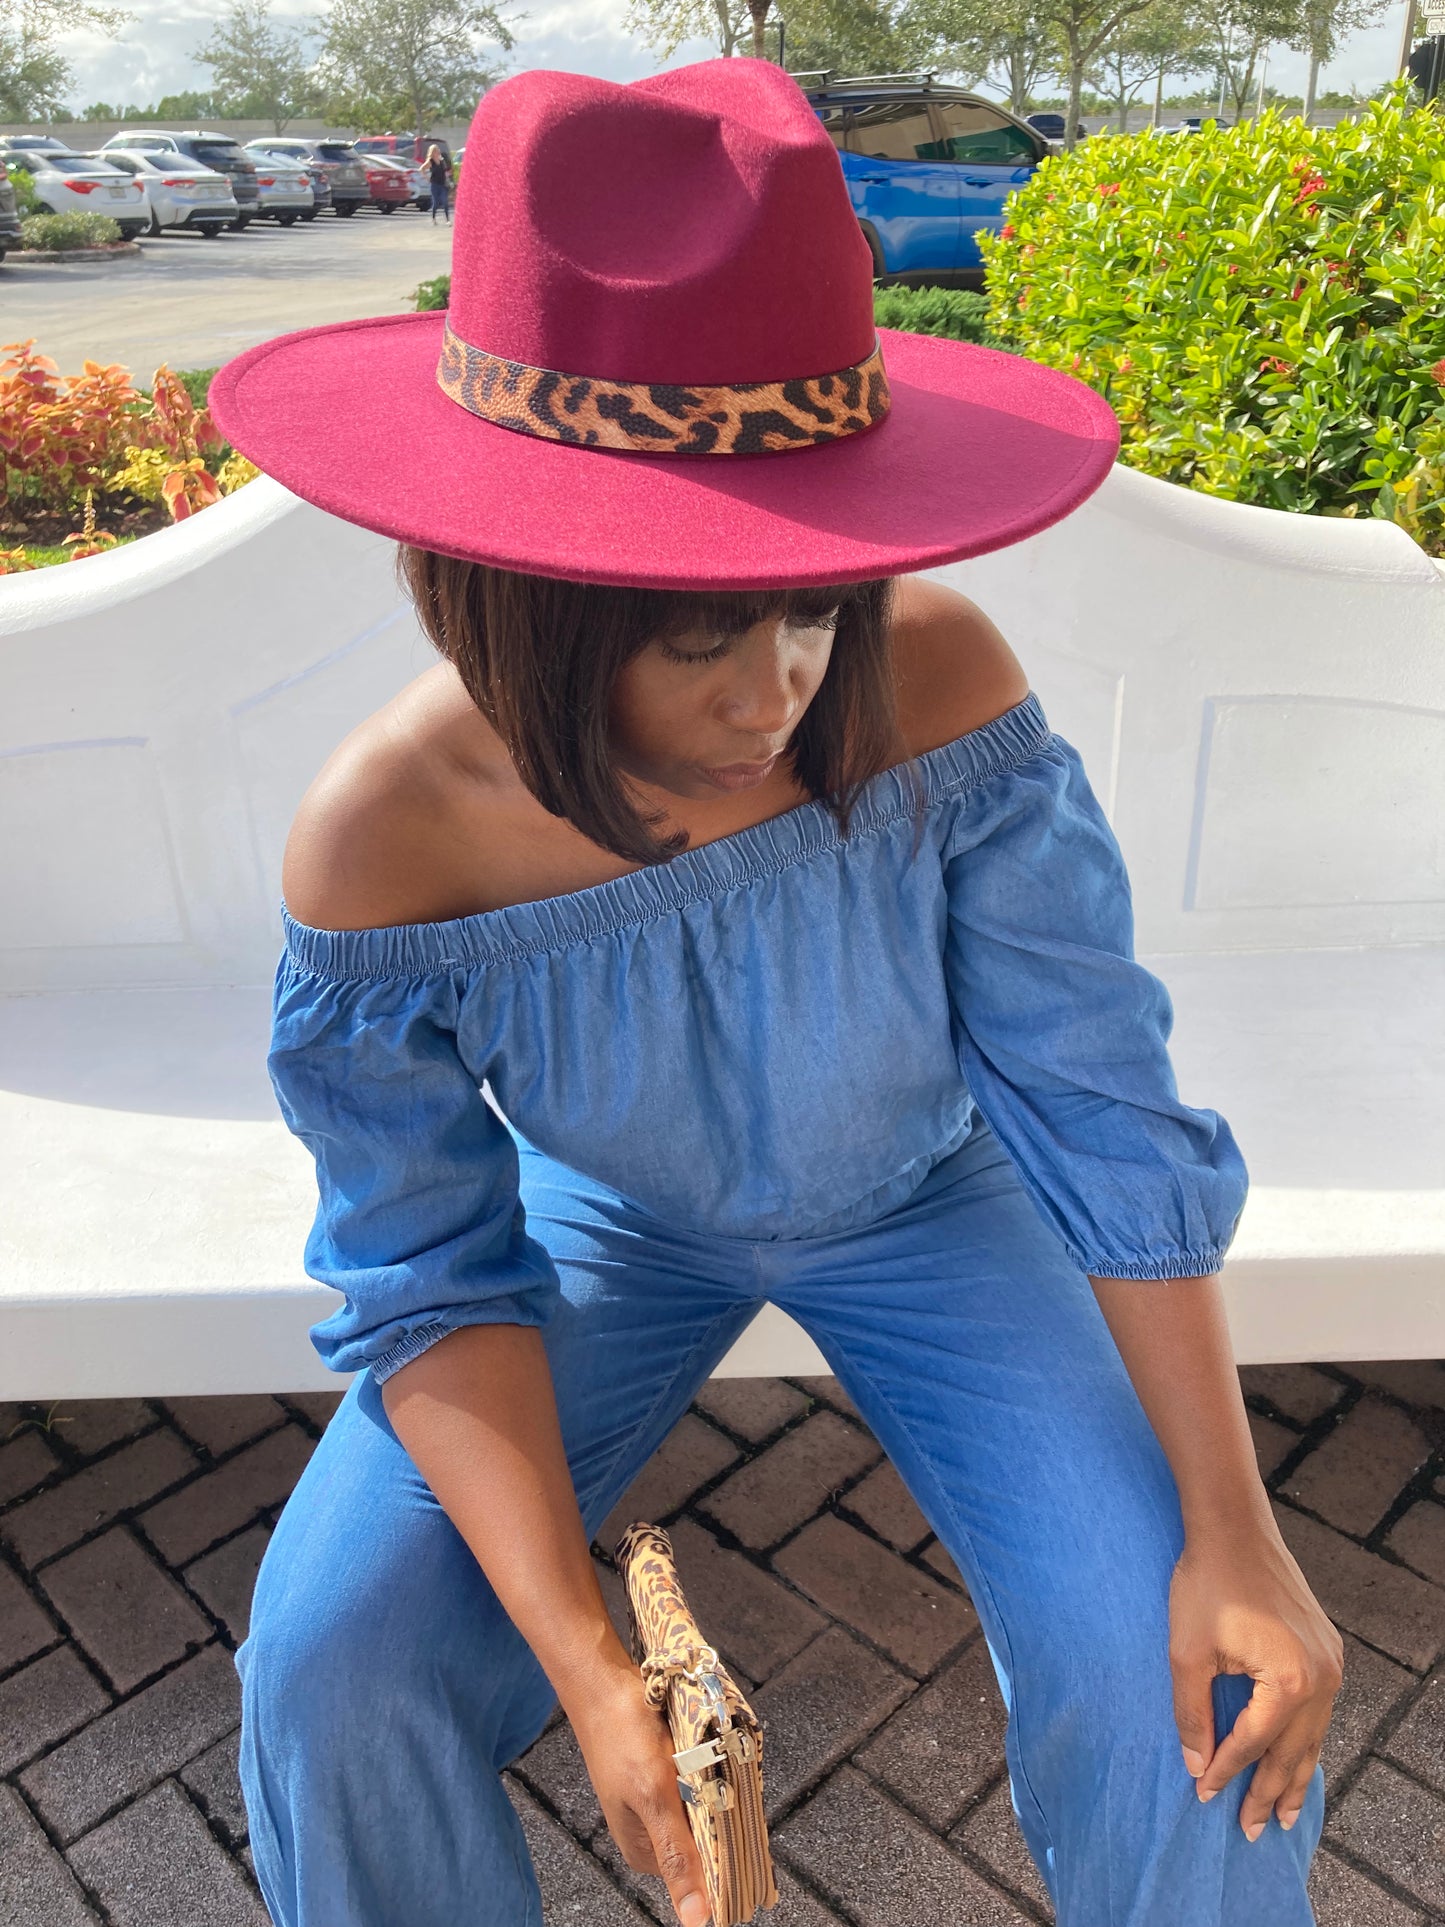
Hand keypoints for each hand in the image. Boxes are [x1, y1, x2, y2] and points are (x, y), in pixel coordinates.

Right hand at [565, 1664, 712, 1926]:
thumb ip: (677, 1855)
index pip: (701, 1870)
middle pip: (703, 1837)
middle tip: (729, 1783)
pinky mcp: (658, 1774)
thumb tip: (697, 1921)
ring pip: (702, 1807)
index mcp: (644, 1851)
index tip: (749, 1827)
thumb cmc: (623, 1735)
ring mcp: (652, 1801)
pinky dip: (706, 1772)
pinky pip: (694, 1783)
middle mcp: (648, 1832)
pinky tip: (709, 1756)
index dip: (729, 1851)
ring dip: (715, 1790)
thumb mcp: (654, 1797)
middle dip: (722, 1815)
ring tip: (718, 1764)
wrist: (603, 1681)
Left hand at [1169, 1513, 1343, 1837]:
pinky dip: (1305, 1739)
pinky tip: (1297, 1757)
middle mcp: (1321, 1678)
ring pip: (1312, 1736)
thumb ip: (1192, 1714)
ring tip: (1287, 1814)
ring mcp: (1329, 1662)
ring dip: (1296, 1774)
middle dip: (1272, 1793)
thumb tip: (1196, 1765)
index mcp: (1289, 1683)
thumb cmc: (1205, 1584)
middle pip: (1293, 1751)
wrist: (1233, 1527)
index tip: (1204, 1797)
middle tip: (1255, 1832)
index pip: (1252, 1744)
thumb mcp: (1187, 1653)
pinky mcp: (1326, 1648)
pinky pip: (1318, 1709)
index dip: (1226, 1773)